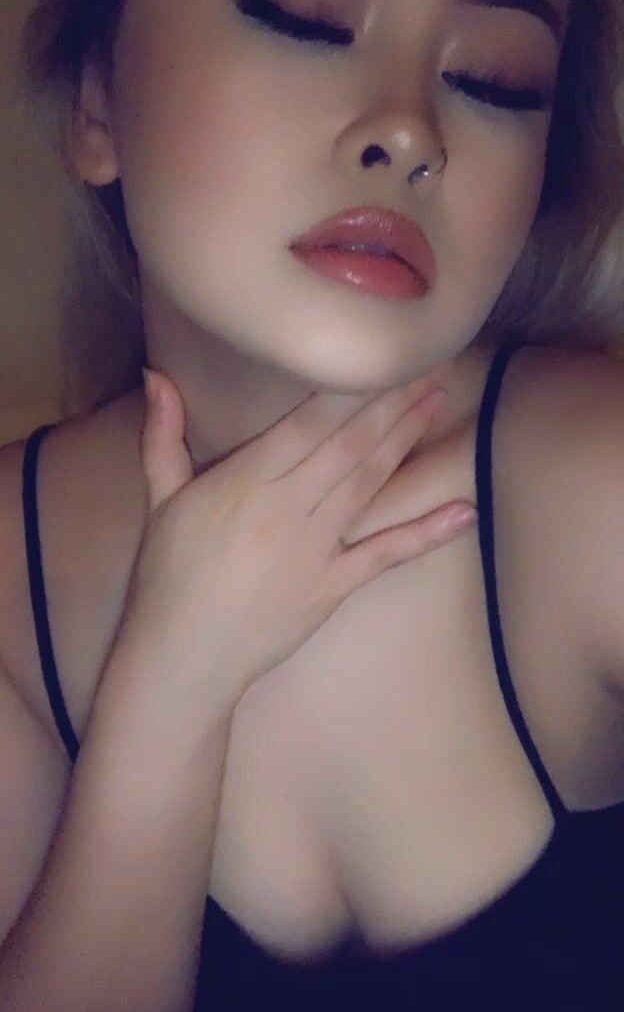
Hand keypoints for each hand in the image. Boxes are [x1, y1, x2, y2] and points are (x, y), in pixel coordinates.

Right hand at [122, 367, 476, 705]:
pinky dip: (426, 533)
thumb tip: (157, 376)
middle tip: (431, 363)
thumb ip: (163, 434)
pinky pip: (385, 554)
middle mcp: (288, 508)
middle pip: (349, 444)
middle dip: (393, 401)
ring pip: (369, 483)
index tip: (381, 356)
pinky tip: (464, 511)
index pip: (308, 424)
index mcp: (246, 482)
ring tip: (438, 401)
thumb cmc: (168, 576)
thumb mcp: (160, 499)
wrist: (183, 656)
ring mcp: (316, 550)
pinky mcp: (333, 587)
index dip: (351, 388)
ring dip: (406, 440)